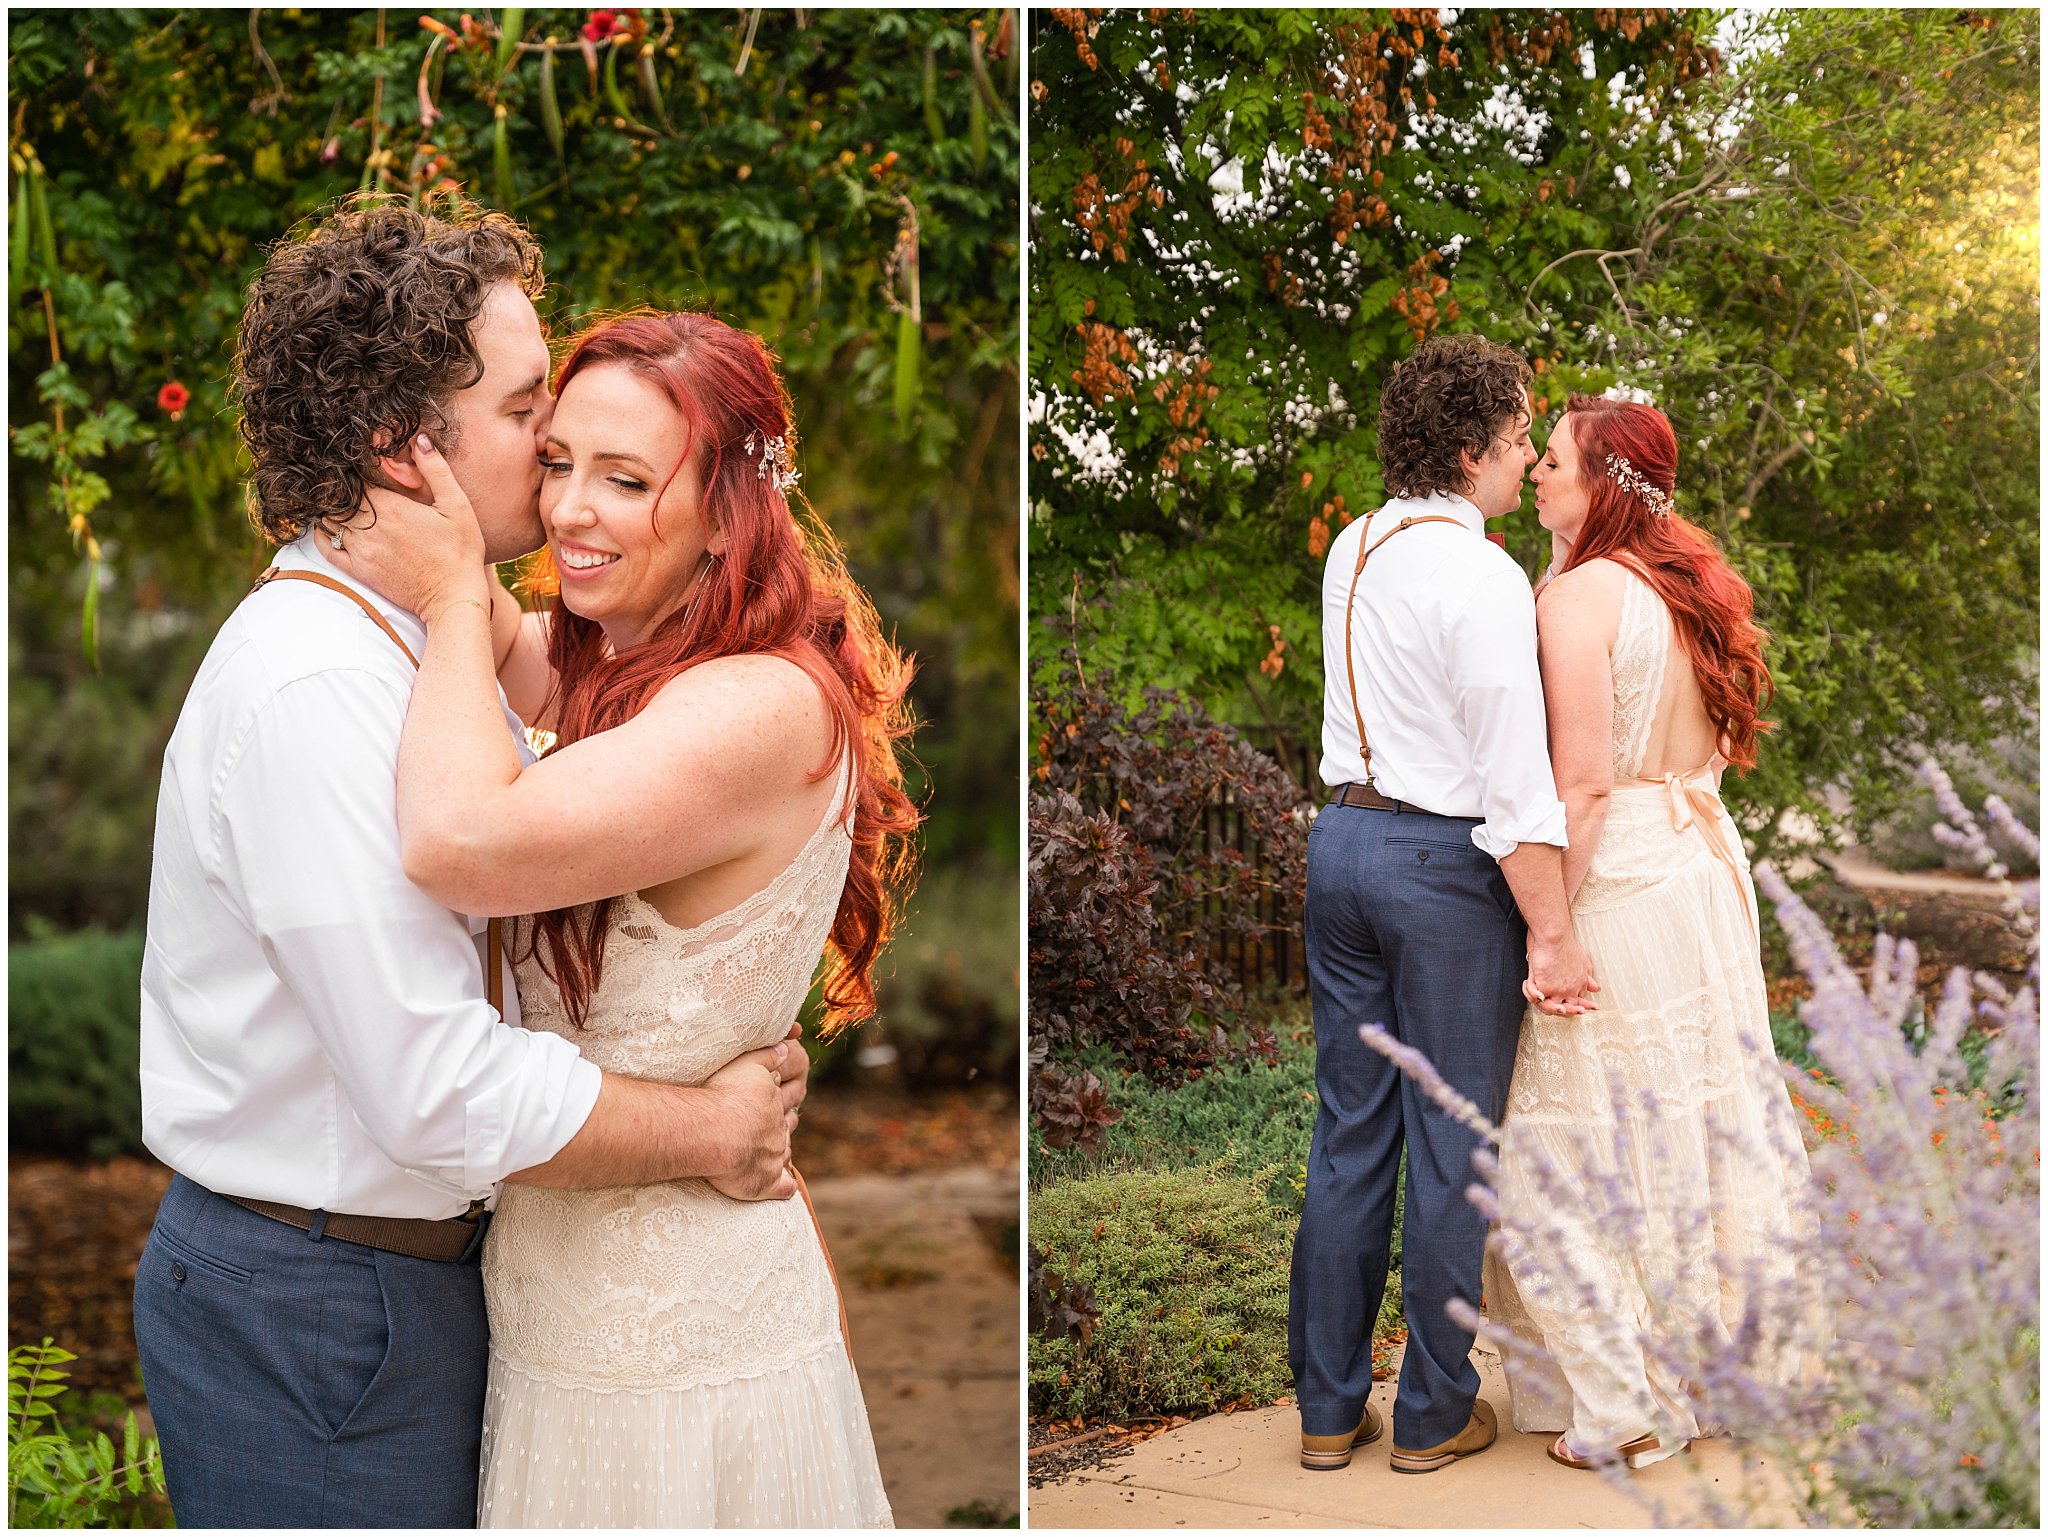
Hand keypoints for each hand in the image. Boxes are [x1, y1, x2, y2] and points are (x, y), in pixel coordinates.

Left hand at [328, 433, 489, 622]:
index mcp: (391, 506)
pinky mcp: (359, 570)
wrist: (454, 597)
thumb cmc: (461, 551)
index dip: (354, 468)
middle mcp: (370, 526)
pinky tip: (326, 528)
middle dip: (339, 487)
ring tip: (338, 501)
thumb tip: (420, 439)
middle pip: (338, 497)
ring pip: (329, 519)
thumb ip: (436, 470)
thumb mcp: (457, 505)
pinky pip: (326, 548)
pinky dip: (320, 534)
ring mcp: (361, 549)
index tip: (358, 464)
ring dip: (330, 508)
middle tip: (343, 480)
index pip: (356, 477)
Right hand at [701, 1033, 807, 1200]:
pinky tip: (786, 1189)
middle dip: (784, 1124)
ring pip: (784, 1154)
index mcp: (773, 1101)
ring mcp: (773, 1157)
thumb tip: (789, 1048)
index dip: (782, 1098)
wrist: (712, 1132)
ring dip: (782, 1152)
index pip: (784, 1098)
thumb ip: (768, 1054)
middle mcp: (777, 1129)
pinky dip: (785, 1188)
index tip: (780, 1098)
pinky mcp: (766, 1182)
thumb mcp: (747, 1063)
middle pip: (786, 1126)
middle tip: (778, 1125)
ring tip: (776, 1151)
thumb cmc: (723, 1096)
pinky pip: (783, 1188)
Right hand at [1524, 929, 1598, 1016]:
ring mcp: (1557, 990)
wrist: (1555, 936)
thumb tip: (1596, 988)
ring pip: (1551, 1008)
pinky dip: (1531, 994)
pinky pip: (1535, 998)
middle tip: (1560, 1009)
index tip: (1581, 1009)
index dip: (1580, 1006)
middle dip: (1565, 1012)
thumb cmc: (1565, 944)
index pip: (1580, 1001)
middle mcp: (1570, 989)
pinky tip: (1532, 990)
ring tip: (1542, 1000)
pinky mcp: (1544, 987)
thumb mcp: (1583, 961)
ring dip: (1547, 1007)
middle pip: (1568, 1009)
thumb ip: (1587, 976)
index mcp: (1579, 983)